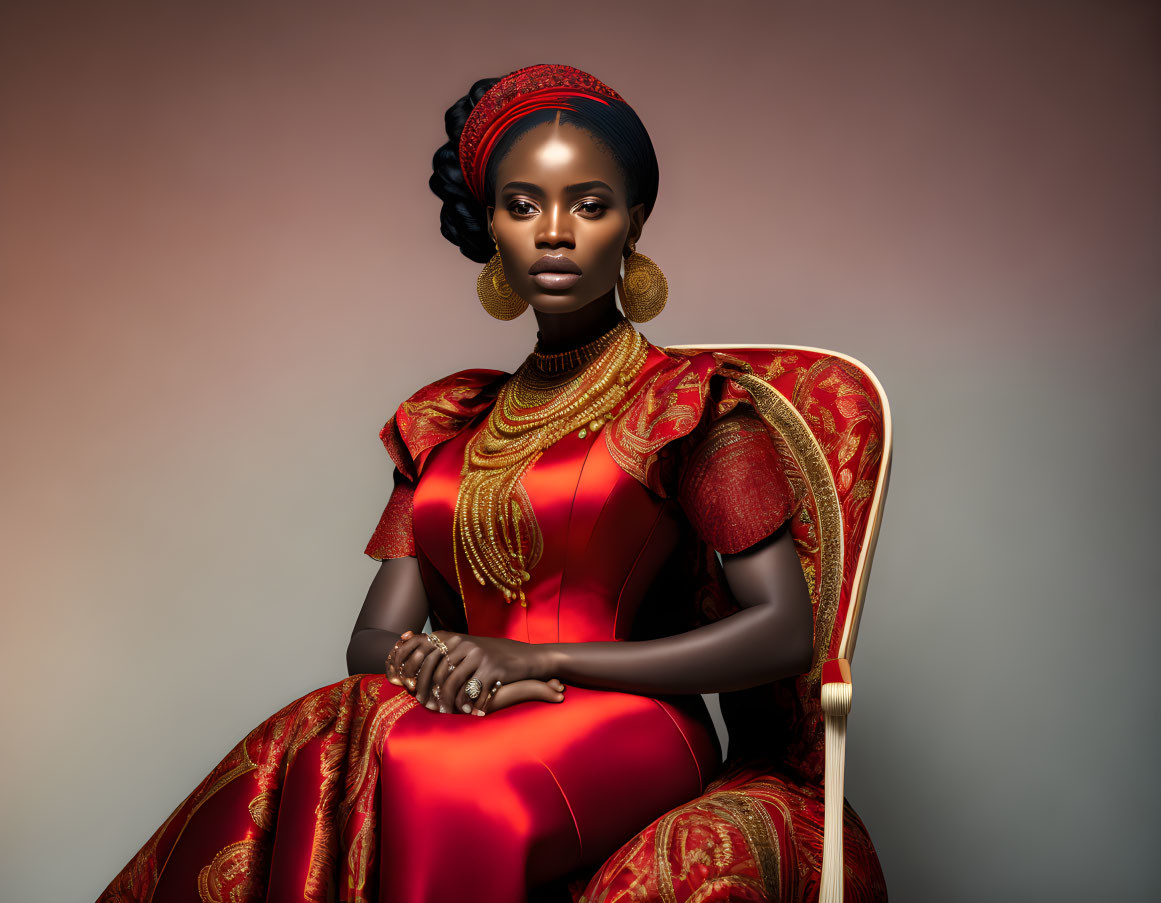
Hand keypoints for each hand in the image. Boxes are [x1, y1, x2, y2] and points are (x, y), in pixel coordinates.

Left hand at [386, 630, 557, 714]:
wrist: (524, 658)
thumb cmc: (490, 657)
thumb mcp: (466, 650)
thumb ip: (444, 657)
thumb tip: (415, 677)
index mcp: (452, 637)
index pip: (425, 657)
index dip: (417, 676)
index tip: (414, 693)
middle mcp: (463, 643)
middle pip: (436, 673)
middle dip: (431, 693)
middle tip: (429, 708)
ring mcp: (477, 655)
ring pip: (452, 683)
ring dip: (448, 701)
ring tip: (447, 712)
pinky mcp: (491, 668)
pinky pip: (471, 690)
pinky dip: (466, 703)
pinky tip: (467, 710)